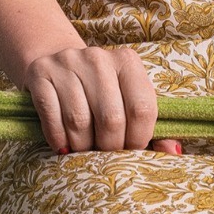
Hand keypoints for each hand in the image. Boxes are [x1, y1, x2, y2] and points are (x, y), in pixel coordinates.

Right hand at [22, 44, 172, 153]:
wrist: (55, 63)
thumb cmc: (100, 91)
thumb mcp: (126, 100)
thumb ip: (151, 128)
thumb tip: (173, 154)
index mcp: (127, 61)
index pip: (142, 108)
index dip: (138, 139)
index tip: (130, 151)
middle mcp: (97, 58)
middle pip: (111, 118)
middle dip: (109, 148)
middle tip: (104, 156)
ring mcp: (66, 63)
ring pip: (79, 121)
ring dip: (81, 147)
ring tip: (83, 151)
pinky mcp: (40, 73)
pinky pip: (51, 116)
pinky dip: (58, 139)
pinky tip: (63, 145)